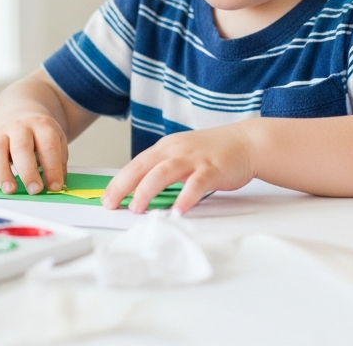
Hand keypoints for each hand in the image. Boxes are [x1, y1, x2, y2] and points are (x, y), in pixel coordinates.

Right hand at [0, 113, 67, 195]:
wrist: (22, 118)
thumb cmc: (41, 137)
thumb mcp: (57, 142)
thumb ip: (58, 163)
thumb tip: (55, 187)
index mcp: (42, 126)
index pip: (48, 146)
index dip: (52, 168)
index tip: (55, 187)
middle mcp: (19, 127)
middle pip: (21, 147)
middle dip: (28, 171)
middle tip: (34, 190)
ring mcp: (0, 134)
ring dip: (2, 173)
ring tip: (10, 190)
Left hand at [102, 125, 254, 213]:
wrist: (246, 142)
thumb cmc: (213, 152)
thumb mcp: (182, 155)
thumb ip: (163, 170)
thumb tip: (141, 192)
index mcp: (166, 148)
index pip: (136, 164)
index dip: (119, 182)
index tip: (107, 198)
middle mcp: (176, 150)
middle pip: (143, 166)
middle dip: (124, 186)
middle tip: (112, 204)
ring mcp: (194, 159)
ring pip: (164, 172)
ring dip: (148, 190)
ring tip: (138, 208)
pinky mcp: (212, 169)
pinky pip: (196, 184)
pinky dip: (185, 197)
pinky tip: (178, 211)